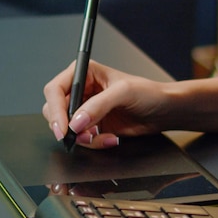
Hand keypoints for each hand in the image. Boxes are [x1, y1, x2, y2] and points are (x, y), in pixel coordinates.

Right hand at [42, 59, 171, 148]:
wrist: (163, 111)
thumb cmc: (148, 92)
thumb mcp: (123, 92)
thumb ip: (98, 106)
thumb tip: (76, 122)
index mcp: (84, 73)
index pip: (55, 90)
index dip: (55, 109)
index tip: (63, 127)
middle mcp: (81, 91)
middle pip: (54, 111)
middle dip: (66, 127)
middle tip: (81, 136)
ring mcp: (86, 111)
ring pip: (67, 129)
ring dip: (83, 138)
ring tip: (103, 137)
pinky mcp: (93, 127)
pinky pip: (83, 140)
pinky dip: (94, 143)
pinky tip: (111, 138)